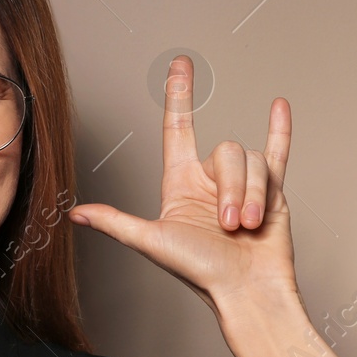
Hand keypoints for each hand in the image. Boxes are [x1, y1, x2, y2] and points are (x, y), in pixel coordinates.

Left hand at [69, 55, 297, 312]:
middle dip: (231, 189)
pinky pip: (277, 153)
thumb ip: (116, 222)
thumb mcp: (152, 242)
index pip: (178, 128)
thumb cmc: (201, 273)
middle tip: (228, 226)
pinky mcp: (274, 192)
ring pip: (252, 161)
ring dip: (252, 195)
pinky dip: (280, 130)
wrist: (247, 292)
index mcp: (181, 185)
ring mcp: (243, 185)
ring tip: (247, 228)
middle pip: (225, 151)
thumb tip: (75, 213)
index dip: (179, 95)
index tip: (179, 65)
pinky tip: (279, 106)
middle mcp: (210, 181)